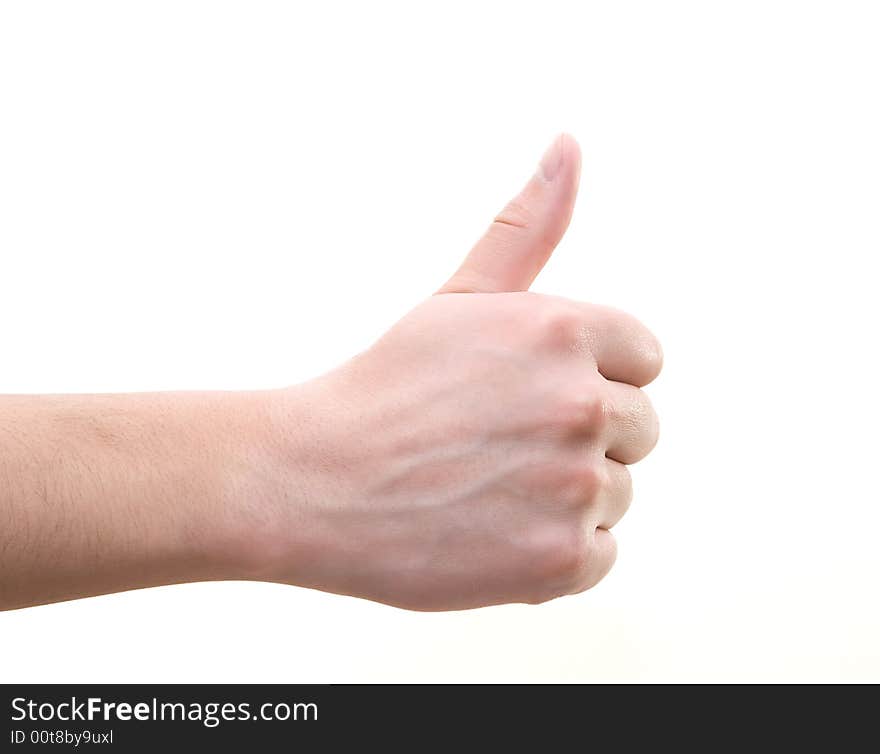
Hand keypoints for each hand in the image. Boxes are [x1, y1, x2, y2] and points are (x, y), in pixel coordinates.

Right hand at [257, 135, 661, 609]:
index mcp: (566, 329)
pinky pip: (600, 554)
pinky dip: (555, 552)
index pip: (643, 359)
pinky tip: (491, 532)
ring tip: (485, 489)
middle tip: (499, 445)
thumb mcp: (459, 299)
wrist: (311, 480)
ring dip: (565, 496)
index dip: (590, 378)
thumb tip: (569, 142)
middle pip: (640, 428)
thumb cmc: (387, 386)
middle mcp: (582, 402)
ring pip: (616, 493)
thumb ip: (526, 227)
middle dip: (582, 436)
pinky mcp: (559, 559)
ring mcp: (573, 485)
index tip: (528, 395)